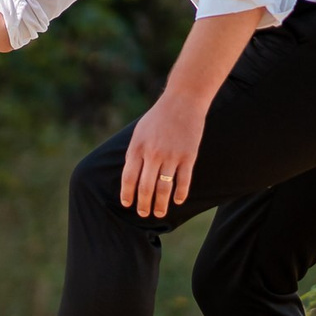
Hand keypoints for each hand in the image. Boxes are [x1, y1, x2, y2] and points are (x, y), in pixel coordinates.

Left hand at [120, 90, 205, 218]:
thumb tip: (131, 177)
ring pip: (164, 188)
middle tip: (144, 214)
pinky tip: (177, 201)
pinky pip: (183, 181)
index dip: (127, 194)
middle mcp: (153, 153)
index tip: (127, 204)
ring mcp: (171, 156)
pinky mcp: (188, 156)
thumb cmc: (159, 117)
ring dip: (161, 204)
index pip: (128, 178)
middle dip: (143, 204)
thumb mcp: (139, 132)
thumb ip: (135, 153)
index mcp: (137, 147)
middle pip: (145, 187)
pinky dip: (180, 194)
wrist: (183, 101)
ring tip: (159, 213)